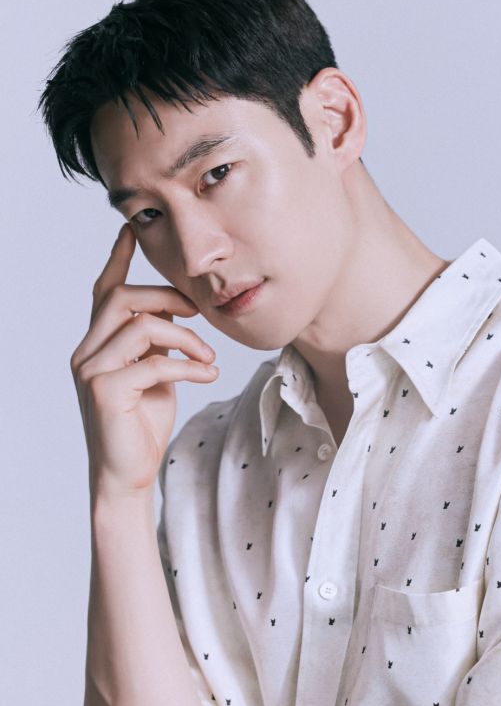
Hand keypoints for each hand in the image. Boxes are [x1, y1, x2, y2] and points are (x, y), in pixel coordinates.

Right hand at [70, 223, 219, 501]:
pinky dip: (188, 367)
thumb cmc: (143, 423)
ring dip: (186, 337)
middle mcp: (86, 352)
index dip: (118, 259)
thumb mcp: (154, 373)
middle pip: (121, 297)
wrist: (130, 475)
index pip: (103, 292)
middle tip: (198, 311)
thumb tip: (175, 313)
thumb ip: (155, 342)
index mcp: (97, 344)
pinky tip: (207, 376)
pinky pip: (153, 363)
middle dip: (165, 296)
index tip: (131, 229)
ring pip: (141, 326)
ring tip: (208, 358)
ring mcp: (91, 371)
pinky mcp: (104, 392)